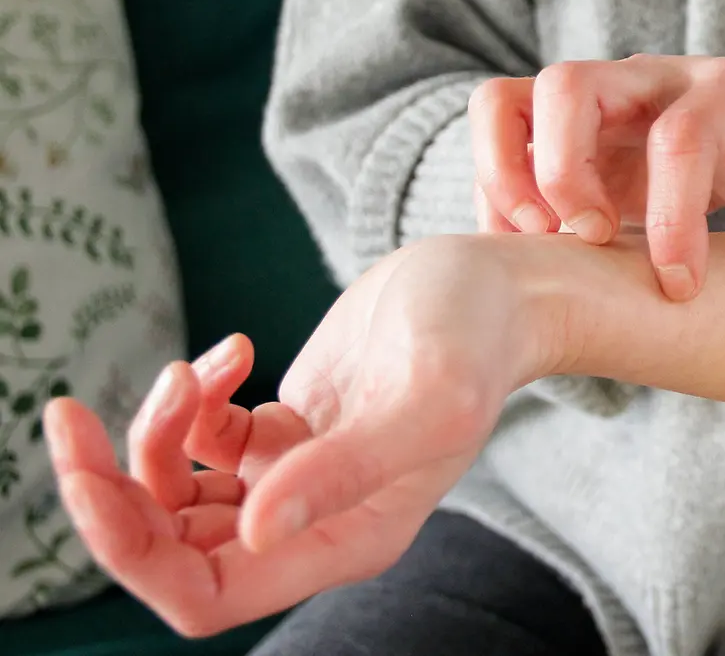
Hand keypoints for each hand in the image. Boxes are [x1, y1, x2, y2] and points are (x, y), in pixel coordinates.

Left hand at [44, 235, 550, 636]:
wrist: (494, 287)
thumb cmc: (476, 341)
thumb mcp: (428, 400)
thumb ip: (349, 467)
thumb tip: (257, 531)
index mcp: (347, 541)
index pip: (207, 595)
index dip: (133, 555)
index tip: (92, 480)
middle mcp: (313, 525)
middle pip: (171, 554)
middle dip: (111, 492)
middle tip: (72, 418)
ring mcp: (295, 479)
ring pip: (176, 496)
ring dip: (156, 431)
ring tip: (197, 370)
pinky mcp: (285, 431)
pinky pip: (202, 441)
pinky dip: (194, 396)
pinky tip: (235, 350)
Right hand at [467, 54, 724, 299]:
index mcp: (722, 90)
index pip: (683, 137)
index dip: (675, 217)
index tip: (679, 287)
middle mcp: (644, 77)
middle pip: (572, 87)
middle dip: (568, 175)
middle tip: (593, 244)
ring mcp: (588, 94)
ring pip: (510, 100)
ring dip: (509, 175)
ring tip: (537, 241)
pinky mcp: (546, 120)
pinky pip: (492, 130)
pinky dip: (493, 189)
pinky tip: (525, 248)